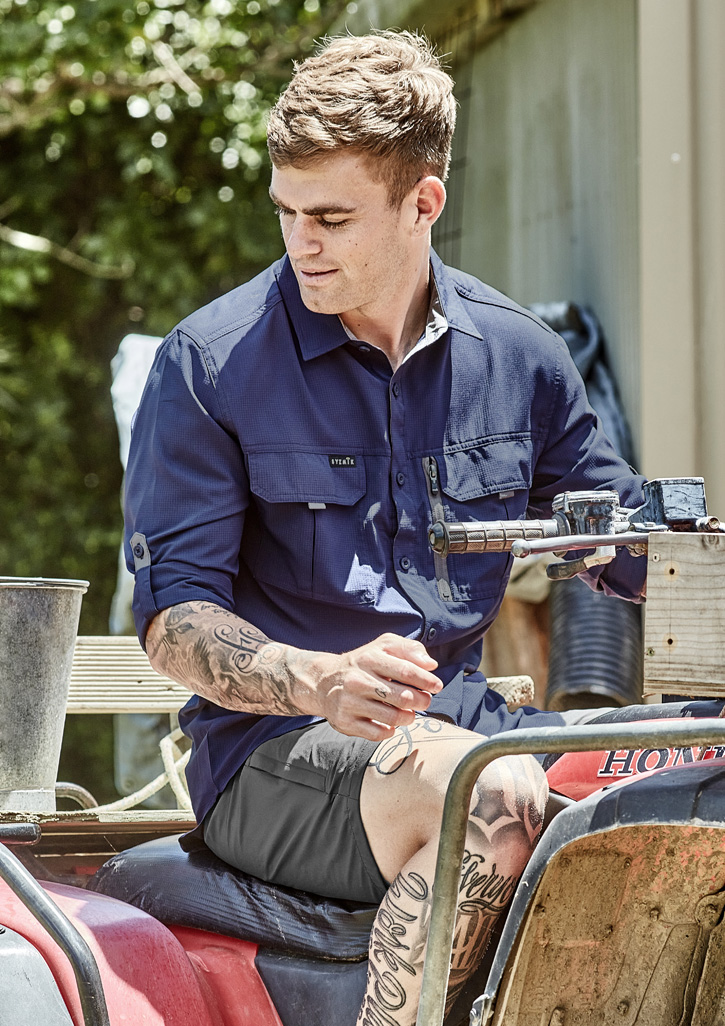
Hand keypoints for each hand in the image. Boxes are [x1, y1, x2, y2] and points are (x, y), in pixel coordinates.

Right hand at [309, 633, 441, 740]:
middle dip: (421, 701)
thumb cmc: (364, 663)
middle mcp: (357, 680)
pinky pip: (377, 733)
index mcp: (369, 658)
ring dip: (408, 717)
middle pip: (402, 697)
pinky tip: (390, 723)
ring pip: (392, 718)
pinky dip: (389, 731)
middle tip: (425, 700)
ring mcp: (349, 702)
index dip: (426, 680)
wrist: (324, 681)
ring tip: (410, 712)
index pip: (406, 670)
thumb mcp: (383, 646)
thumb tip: (431, 665)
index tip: (437, 686)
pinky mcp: (344, 722)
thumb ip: (410, 649)